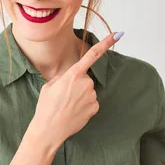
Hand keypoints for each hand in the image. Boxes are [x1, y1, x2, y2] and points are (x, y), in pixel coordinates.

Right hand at [28, 31, 123, 146]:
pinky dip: (84, 106)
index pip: (92, 55)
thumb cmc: (46, 107)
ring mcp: (92, 96)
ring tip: (67, 105)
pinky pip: (91, 102)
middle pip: (85, 78)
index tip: (118, 34)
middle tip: (64, 96)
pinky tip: (74, 112)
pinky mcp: (95, 107)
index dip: (106, 43)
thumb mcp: (50, 86)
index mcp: (73, 74)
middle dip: (77, 85)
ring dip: (80, 96)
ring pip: (88, 91)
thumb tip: (70, 77)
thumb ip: (63, 77)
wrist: (49, 129)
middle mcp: (86, 83)